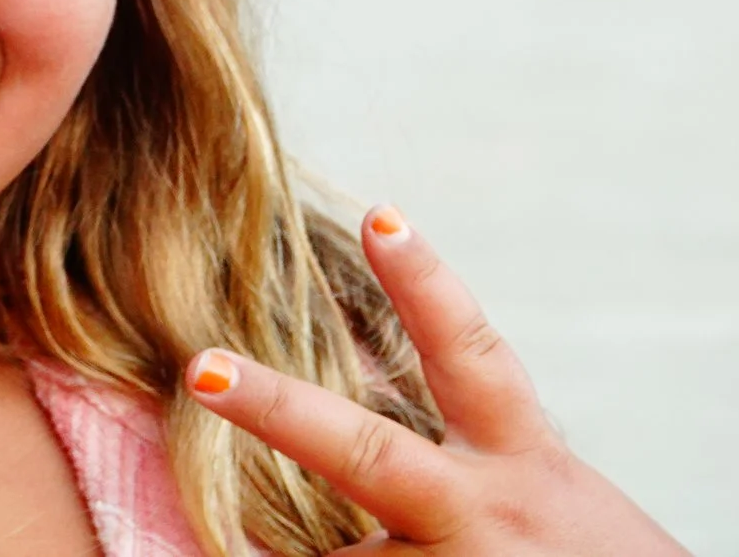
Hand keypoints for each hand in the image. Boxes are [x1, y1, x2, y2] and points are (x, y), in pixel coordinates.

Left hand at [182, 206, 688, 556]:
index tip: (381, 215)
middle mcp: (484, 513)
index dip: (427, 283)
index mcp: (519, 464)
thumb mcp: (538, 496)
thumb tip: (343, 426)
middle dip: (277, 407)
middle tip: (200, 367)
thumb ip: (465, 456)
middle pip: (368, 454)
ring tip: (287, 550)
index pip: (473, 356)